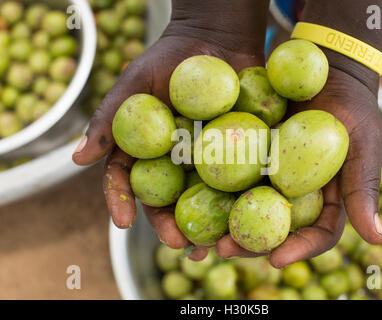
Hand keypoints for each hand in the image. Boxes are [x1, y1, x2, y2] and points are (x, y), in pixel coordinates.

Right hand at [73, 22, 265, 259]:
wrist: (216, 38)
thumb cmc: (169, 58)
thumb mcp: (134, 84)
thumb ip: (109, 120)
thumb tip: (78, 159)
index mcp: (147, 151)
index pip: (130, 182)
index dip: (122, 202)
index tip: (123, 221)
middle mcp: (176, 162)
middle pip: (170, 201)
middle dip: (171, 226)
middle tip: (178, 244)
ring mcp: (208, 159)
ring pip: (206, 199)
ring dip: (209, 225)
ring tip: (213, 246)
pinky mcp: (239, 152)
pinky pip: (241, 178)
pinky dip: (243, 198)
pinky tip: (247, 213)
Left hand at [216, 67, 381, 267]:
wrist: (329, 69)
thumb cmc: (353, 108)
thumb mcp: (364, 145)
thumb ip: (363, 188)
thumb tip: (378, 238)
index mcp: (326, 199)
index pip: (316, 234)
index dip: (298, 250)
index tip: (276, 260)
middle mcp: (296, 193)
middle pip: (274, 227)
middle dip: (250, 243)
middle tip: (225, 249)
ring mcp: (271, 175)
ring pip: (248, 207)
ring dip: (225, 222)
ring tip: (203, 234)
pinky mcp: (251, 154)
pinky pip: (232, 174)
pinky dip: (215, 187)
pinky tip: (193, 194)